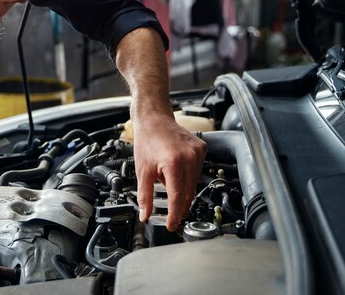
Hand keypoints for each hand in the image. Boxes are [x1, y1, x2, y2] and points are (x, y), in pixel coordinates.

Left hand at [133, 116, 205, 230]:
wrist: (154, 119)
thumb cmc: (147, 140)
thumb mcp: (142, 170)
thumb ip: (145, 195)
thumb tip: (145, 214)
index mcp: (174, 163)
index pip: (178, 197)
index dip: (175, 215)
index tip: (172, 225)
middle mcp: (189, 157)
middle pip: (188, 193)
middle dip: (179, 206)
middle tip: (171, 214)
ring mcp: (198, 153)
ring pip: (194, 184)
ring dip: (183, 190)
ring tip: (168, 182)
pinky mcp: (202, 149)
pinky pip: (197, 172)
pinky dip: (188, 178)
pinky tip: (177, 172)